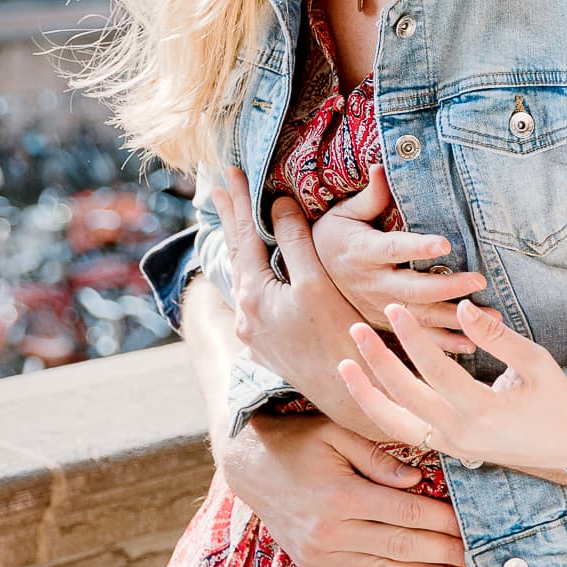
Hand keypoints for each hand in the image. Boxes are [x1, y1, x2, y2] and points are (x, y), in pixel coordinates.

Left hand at [208, 169, 389, 433]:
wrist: (349, 395)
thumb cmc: (338, 338)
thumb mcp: (318, 283)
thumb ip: (295, 242)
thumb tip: (278, 205)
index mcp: (254, 295)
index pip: (245, 235)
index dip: (240, 200)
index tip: (230, 170)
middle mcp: (245, 315)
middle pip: (236, 253)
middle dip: (229, 217)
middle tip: (217, 185)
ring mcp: (254, 333)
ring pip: (243, 276)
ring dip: (240, 245)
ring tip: (233, 220)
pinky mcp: (268, 346)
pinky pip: (254, 297)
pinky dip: (252, 271)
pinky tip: (254, 269)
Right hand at [215, 412, 468, 566]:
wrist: (250, 466)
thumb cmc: (300, 441)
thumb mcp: (336, 432)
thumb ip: (378, 457)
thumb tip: (417, 480)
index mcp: (341, 494)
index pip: (406, 512)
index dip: (442, 522)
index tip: (469, 525)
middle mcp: (330, 530)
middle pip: (399, 547)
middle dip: (441, 555)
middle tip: (474, 561)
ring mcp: (319, 554)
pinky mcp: (312, 566)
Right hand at [314, 165, 487, 353]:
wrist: (309, 276)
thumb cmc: (333, 237)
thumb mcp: (345, 214)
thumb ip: (371, 195)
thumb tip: (382, 165)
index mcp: (364, 253)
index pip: (394, 248)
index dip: (419, 247)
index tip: (446, 244)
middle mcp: (373, 283)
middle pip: (413, 288)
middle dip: (447, 287)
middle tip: (479, 280)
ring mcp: (380, 307)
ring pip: (421, 317)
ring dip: (456, 318)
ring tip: (491, 316)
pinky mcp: (387, 323)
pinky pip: (417, 338)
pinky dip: (444, 344)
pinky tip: (471, 344)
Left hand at [338, 299, 566, 479]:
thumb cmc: (555, 398)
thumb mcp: (537, 362)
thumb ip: (497, 337)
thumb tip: (462, 309)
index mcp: (483, 412)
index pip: (435, 371)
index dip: (412, 338)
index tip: (394, 309)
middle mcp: (460, 434)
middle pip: (405, 398)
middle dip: (376, 362)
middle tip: (355, 328)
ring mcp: (450, 446)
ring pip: (394, 424)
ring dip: (366, 394)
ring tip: (343, 364)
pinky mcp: (447, 448)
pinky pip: (404, 430)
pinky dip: (381, 409)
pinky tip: (365, 385)